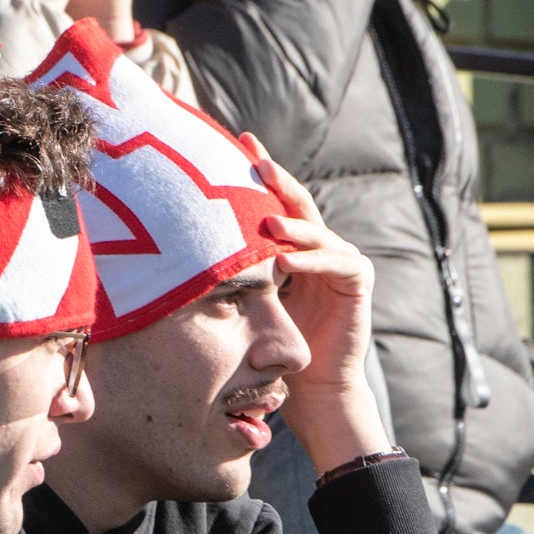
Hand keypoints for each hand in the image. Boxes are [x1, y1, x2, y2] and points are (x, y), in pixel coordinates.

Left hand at [251, 139, 387, 468]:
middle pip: (295, 202)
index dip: (255, 174)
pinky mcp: (358, 279)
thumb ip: (229, 273)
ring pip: (314, 229)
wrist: (312, 391)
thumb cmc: (274, 350)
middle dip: (273, 177)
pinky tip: (287, 258)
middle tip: (251, 155)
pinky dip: (312, 258)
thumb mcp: (245, 301)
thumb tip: (175, 250)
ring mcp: (340, 259)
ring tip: (266, 221)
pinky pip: (336, 260)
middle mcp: (317, 246)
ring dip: (289, 224)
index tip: (232, 143)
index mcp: (290, 247)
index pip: (271, 202)